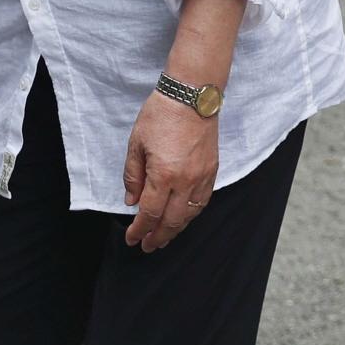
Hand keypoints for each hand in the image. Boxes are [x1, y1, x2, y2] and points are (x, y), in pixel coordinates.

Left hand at [122, 88, 219, 251]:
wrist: (191, 98)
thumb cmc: (159, 116)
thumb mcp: (136, 144)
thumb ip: (133, 175)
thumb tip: (131, 201)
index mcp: (163, 175)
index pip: (149, 212)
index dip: (139, 229)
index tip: (132, 239)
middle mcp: (186, 182)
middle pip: (172, 220)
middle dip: (158, 237)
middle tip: (147, 246)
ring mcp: (202, 178)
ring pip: (190, 215)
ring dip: (176, 230)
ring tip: (163, 238)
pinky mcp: (213, 172)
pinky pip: (202, 202)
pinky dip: (191, 215)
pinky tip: (182, 219)